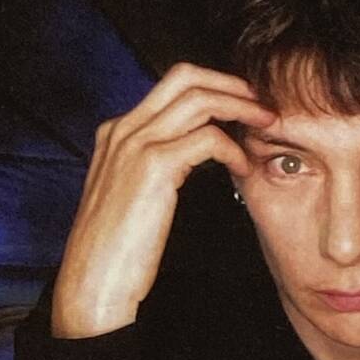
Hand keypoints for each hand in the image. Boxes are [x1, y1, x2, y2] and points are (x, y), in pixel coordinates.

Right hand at [51, 63, 274, 337]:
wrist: (92, 283)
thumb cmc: (116, 250)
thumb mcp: (132, 196)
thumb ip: (155, 167)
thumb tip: (193, 154)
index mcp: (116, 132)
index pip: (172, 86)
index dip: (214, 88)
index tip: (243, 105)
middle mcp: (123, 129)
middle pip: (186, 76)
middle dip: (232, 84)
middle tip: (263, 103)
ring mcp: (135, 144)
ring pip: (200, 99)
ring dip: (242, 107)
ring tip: (267, 124)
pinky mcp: (152, 167)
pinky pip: (207, 138)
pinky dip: (233, 148)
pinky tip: (243, 168)